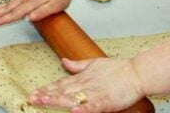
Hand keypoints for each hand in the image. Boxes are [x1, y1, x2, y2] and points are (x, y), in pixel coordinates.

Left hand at [28, 57, 144, 112]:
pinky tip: (74, 110)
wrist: (137, 72)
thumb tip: (64, 61)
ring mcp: (95, 92)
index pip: (61, 84)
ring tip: (45, 101)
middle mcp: (85, 85)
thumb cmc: (118, 69)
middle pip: (62, 91)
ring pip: (73, 97)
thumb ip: (77, 65)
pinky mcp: (106, 101)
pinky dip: (84, 108)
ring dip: (58, 99)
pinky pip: (93, 106)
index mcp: (82, 78)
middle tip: (33, 97)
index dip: (47, 88)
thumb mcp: (94, 64)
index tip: (35, 92)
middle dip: (47, 94)